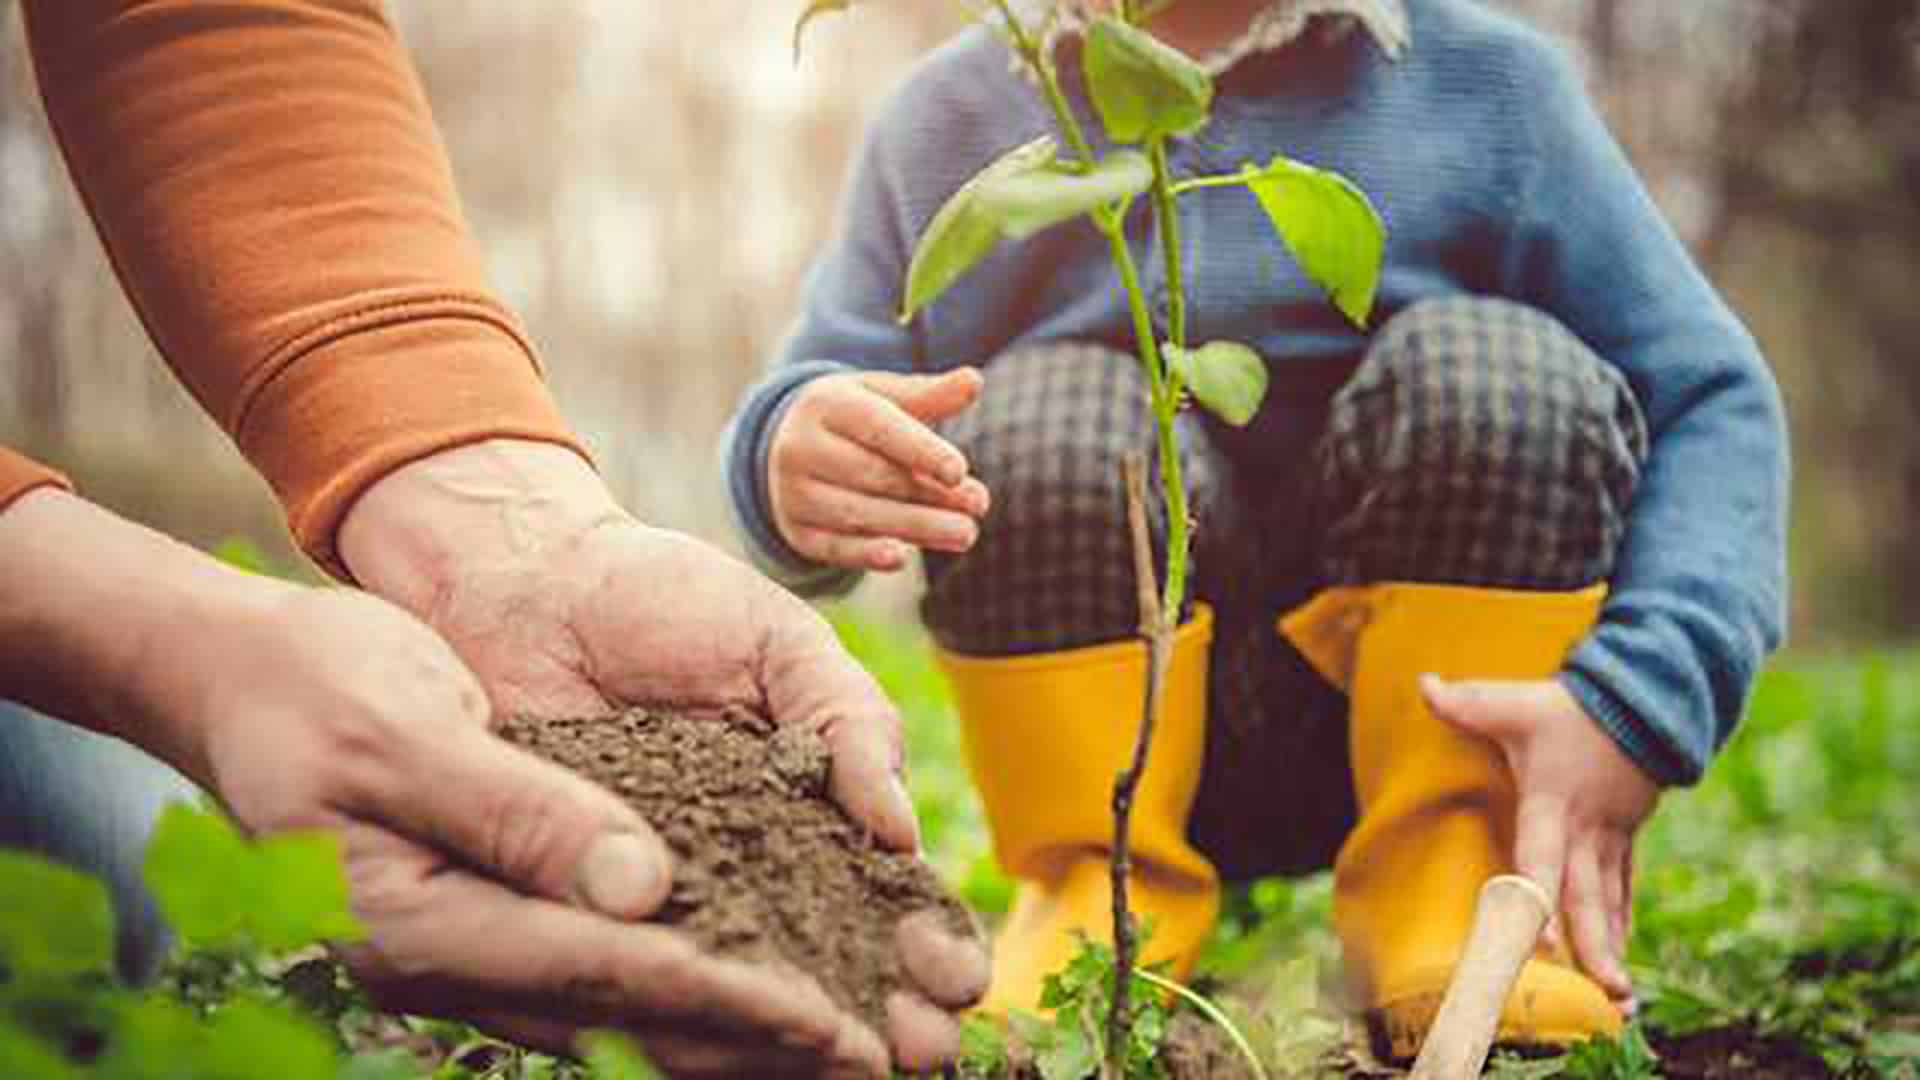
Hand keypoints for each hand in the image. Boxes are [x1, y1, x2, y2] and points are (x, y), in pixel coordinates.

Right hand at [185, 591, 903, 1073]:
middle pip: (629, 1017)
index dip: (724, 998)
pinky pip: (604, 975)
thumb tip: (642, 889)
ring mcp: (470, 954)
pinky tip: (761, 989)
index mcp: (420, 926)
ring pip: (624, 1010)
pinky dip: (687, 987)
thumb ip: (519, 811)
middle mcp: (450, 962)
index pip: (603, 972)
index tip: (829, 1021)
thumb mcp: (407, 731)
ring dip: (736, 1031)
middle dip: (756, 1045)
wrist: (243, 684)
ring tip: (844, 1048)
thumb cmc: (316, 688)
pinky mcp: (492, 925)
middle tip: (876, 1062)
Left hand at [338, 439, 987, 1073]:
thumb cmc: (660, 597)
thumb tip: (899, 834)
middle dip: (882, 1009)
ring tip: (854, 1068)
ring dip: (800, 1034)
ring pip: (743, 984)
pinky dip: (684, 1013)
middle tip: (921, 1049)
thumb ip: (848, 722)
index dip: (925, 938)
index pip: (883, 892)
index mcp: (808, 805)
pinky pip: (635, 971)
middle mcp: (744, 866)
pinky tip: (725, 1041)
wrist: (521, 580)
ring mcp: (663, 895)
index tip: (957, 974)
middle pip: (828, 961)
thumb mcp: (778, 644)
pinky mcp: (580, 908)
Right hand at [768, 368, 990, 571]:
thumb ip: (930, 395)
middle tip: (979, 505)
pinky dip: (866, 554)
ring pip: (859, 514)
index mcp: (827, 404)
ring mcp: (794, 492)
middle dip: (930, 493)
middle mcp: (801, 447)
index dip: (920, 450)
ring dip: (916, 526)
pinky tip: (900, 558)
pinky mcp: (797, 531)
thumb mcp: (884, 397)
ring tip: (965, 534)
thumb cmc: (855, 417)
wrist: (790, 445)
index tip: (960, 471)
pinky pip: (834, 547)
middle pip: (874, 475)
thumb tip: (974, 381)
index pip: (878, 428)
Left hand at [1421, 675, 1658, 1009]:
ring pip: (1611, 901)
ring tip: (1619, 997)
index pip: (1544, 856)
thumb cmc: (1571, 709)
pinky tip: (1620, 962)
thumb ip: (1466, 703)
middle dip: (1595, 946)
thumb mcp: (1516, 703)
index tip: (1543, 942)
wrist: (1645, 700)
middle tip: (1606, 992)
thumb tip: (1422, 683)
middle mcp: (1585, 830)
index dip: (1540, 898)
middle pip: (1587, 896)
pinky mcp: (1624, 839)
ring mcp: (1610, 838)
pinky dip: (1623, 925)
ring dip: (1614, 947)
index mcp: (1553, 803)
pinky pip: (1624, 890)